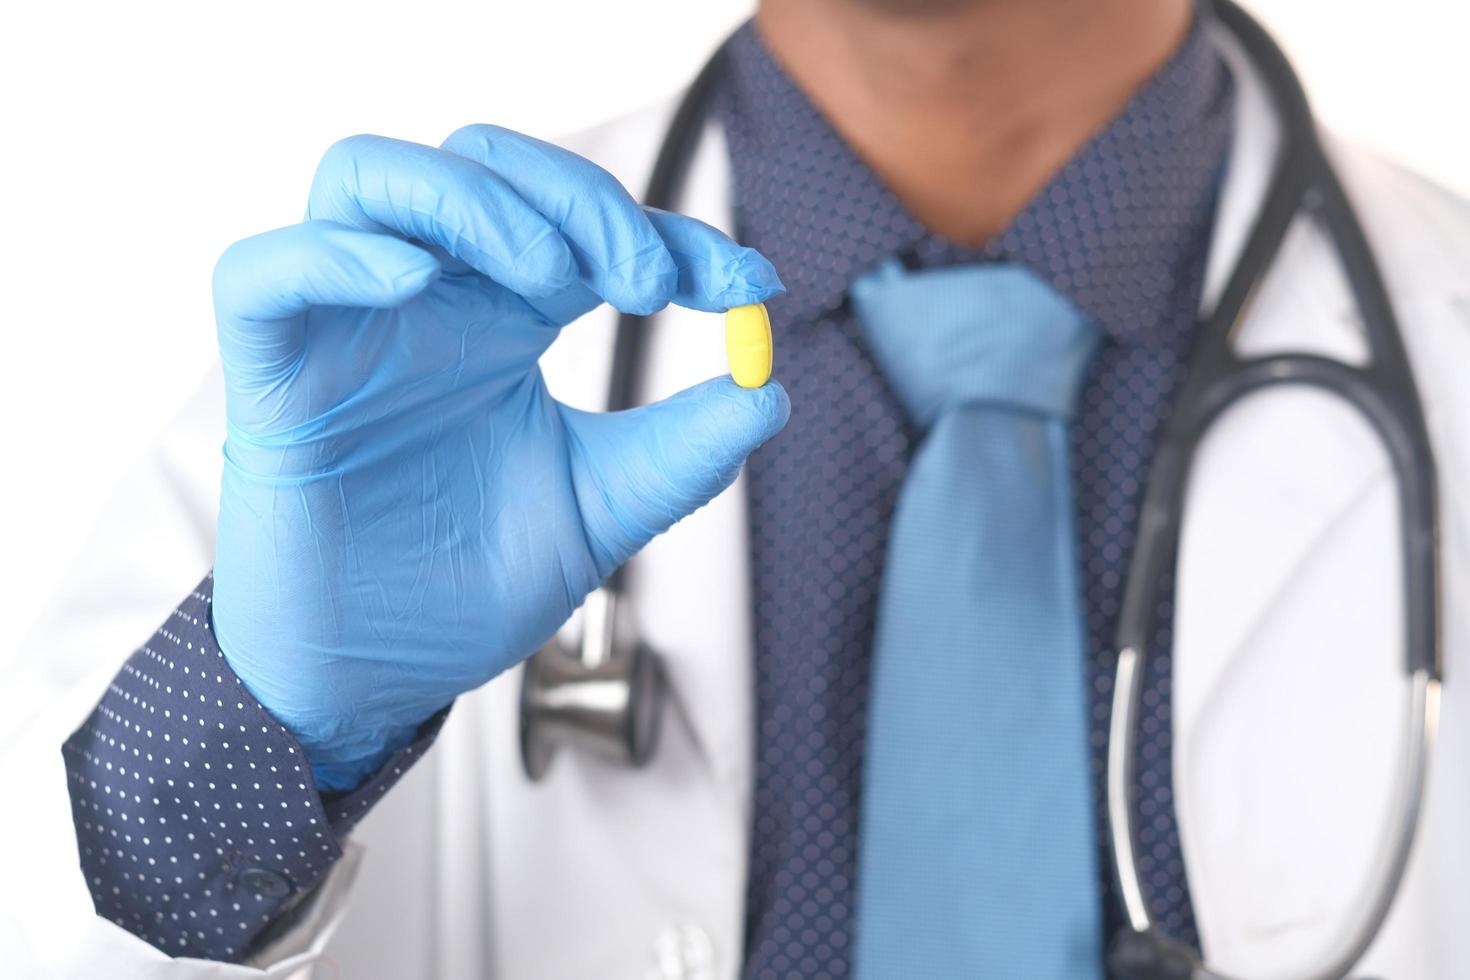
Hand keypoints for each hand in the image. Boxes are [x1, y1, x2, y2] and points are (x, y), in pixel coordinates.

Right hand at [211, 126, 787, 789]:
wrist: (379, 676)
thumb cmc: (470, 587)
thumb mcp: (600, 511)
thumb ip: (680, 453)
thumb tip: (768, 391)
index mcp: (502, 320)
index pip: (582, 224)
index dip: (673, 233)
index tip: (749, 283)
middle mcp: (427, 303)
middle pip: (481, 164)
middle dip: (579, 199)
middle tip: (646, 282)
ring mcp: (344, 329)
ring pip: (369, 177)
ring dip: (472, 202)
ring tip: (551, 281)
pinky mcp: (271, 377)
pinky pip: (263, 273)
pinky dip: (334, 255)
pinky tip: (416, 284)